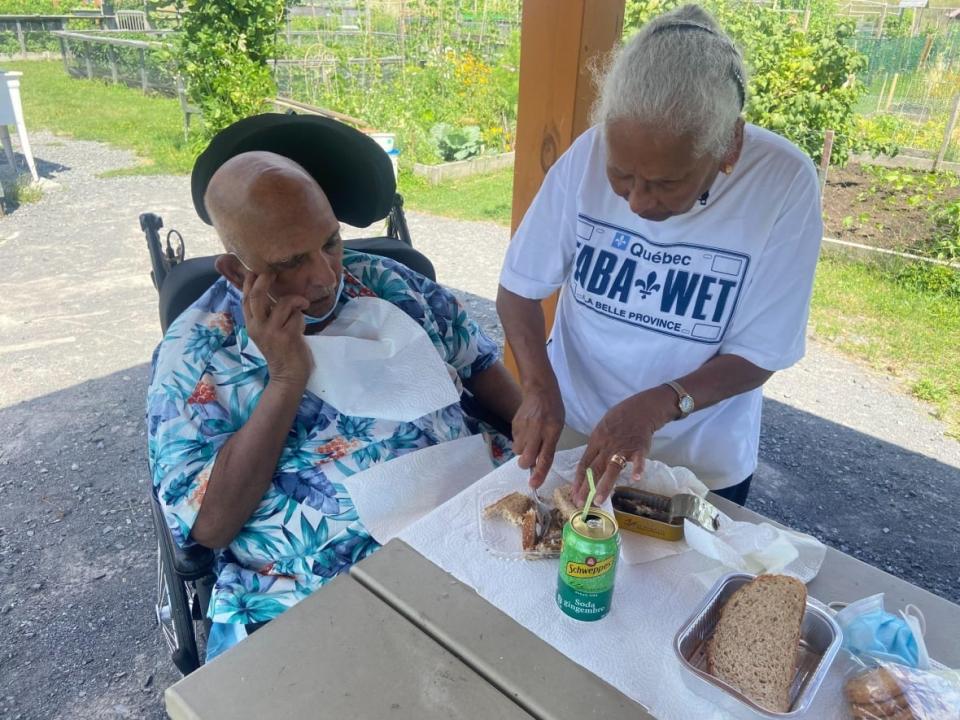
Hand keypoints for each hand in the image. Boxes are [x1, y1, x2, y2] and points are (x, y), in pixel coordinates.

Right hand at [242, 270, 311, 387]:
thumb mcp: (268, 330)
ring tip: (301, 305)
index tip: (256, 268)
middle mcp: (257, 327)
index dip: (249, 281)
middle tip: (274, 273)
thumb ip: (266, 313)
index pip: (245, 298)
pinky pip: (296, 315)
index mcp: (251, 324)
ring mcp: (271, 332)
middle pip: (256, 296)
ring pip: (283, 303)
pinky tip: (302, 325)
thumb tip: (269, 289)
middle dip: (265, 280)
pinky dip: (302, 315)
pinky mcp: (286, 336)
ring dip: (295, 301)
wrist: (288, 376)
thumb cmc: (282, 350)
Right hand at [512, 382, 564, 488]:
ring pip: (518, 451)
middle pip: (527, 458)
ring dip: (523, 450)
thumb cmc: (553, 411)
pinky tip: (526, 430)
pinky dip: (520, 440)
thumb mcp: (557, 427)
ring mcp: (524, 427)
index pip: (546, 457)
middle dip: (526, 464)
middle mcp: (537, 430)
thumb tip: (538, 464)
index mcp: (552, 432)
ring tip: (529, 439)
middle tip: (529, 460)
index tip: (534, 484)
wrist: (540, 390)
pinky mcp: (514, 424)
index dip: (540, 473)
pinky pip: (514, 440)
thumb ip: (549, 445)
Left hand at [573, 386, 676, 504]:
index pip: (584, 463)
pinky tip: (636, 478)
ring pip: (612, 468)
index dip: (578, 480)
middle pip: (594, 469)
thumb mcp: (601, 429)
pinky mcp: (639, 448)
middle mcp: (607, 446)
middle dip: (586, 488)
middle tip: (580, 503)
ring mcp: (623, 448)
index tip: (574, 494)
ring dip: (605, 485)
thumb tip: (588, 465)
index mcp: (596, 442)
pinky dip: (638, 468)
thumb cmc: (619, 419)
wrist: (640, 409)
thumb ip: (596, 447)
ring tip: (599, 500)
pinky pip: (639, 459)